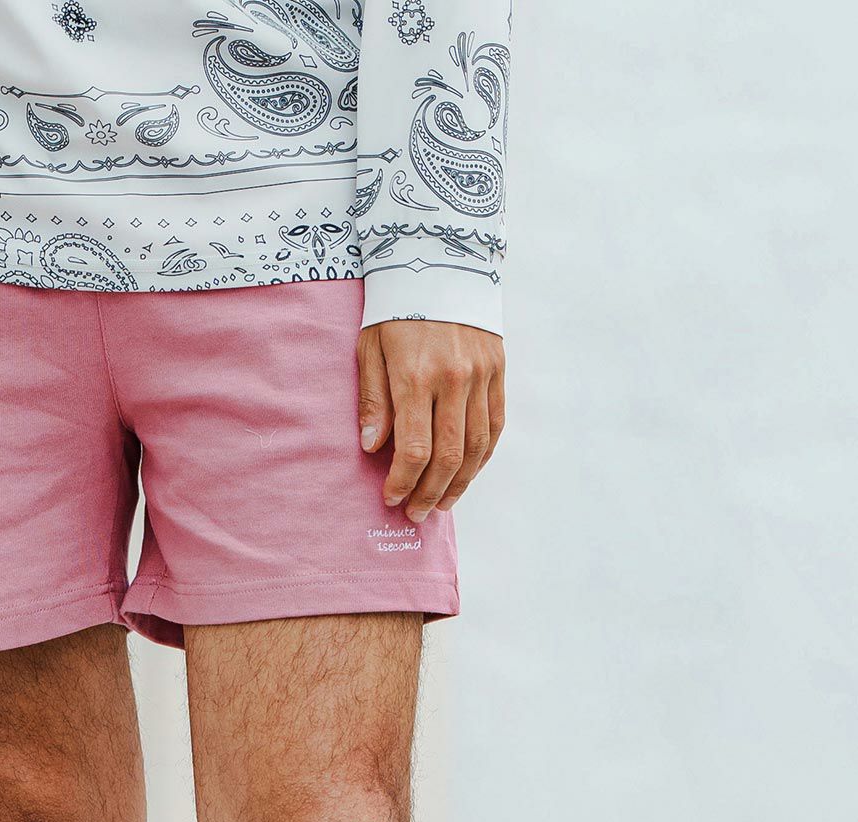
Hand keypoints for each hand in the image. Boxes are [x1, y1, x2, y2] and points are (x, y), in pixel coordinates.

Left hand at [358, 320, 505, 523]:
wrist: (440, 261)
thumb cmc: (396, 308)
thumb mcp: (370, 348)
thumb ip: (374, 401)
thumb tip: (373, 448)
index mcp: (417, 377)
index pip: (415, 449)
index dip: (403, 482)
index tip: (391, 498)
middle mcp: (455, 380)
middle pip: (448, 456)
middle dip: (430, 492)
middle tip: (416, 513)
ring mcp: (482, 375)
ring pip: (476, 446)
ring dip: (459, 482)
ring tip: (442, 503)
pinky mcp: (498, 369)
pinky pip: (496, 424)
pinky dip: (483, 455)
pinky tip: (468, 473)